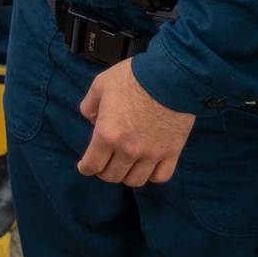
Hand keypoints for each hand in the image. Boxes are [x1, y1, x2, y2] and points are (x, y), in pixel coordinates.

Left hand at [78, 57, 194, 184]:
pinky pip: (160, 176)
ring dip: (128, 174)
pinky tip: (149, 166)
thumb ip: (89, 105)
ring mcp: (151, 154)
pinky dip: (152, 174)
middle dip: (105, 171)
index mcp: (107, 135)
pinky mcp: (172, 152)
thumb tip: (91, 119)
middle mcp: (128, 150)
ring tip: (128, 164)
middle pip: (112, 176)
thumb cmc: (133, 78)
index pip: (91, 165)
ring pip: (135, 180)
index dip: (86, 168)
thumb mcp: (101, 84)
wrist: (171, 76)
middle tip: (107, 161)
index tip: (86, 165)